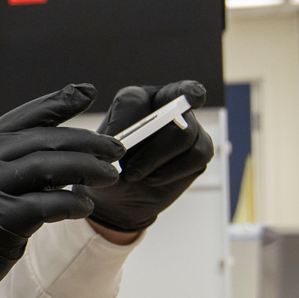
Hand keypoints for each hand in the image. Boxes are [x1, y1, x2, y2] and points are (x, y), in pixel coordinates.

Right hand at [0, 84, 121, 297]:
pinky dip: (71, 202)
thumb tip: (36, 183)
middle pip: (40, 139)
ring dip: (86, 167)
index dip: (54, 103)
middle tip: (114, 147)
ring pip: (47, 165)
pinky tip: (85, 206)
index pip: (17, 121)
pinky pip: (45, 205)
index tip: (83, 92)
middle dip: (84, 140)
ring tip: (111, 174)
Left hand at [77, 81, 215, 232]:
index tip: (118, 140)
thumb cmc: (106, 171)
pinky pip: (198, 154)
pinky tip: (155, 179)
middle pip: (170, 108)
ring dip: (156, 160)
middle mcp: (163, 103)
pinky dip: (174, 172)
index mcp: (134, 99)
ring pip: (184, 134)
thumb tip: (120, 146)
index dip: (126, 120)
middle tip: (132, 170)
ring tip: (134, 175)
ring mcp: (187, 123)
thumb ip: (106, 150)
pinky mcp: (201, 146)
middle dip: (152, 142)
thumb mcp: (97, 161)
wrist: (122, 198)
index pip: (133, 100)